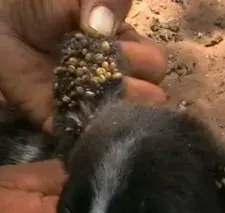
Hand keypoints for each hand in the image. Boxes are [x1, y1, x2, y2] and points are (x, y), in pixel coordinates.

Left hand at [0, 0, 166, 132]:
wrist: (5, 23)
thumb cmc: (46, 5)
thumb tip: (101, 28)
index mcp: (128, 52)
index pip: (156, 68)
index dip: (145, 63)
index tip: (118, 48)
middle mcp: (116, 81)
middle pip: (150, 98)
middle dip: (138, 90)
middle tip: (109, 76)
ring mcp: (93, 103)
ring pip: (122, 120)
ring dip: (116, 110)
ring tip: (96, 94)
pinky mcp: (65, 120)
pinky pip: (83, 133)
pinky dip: (86, 130)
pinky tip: (81, 116)